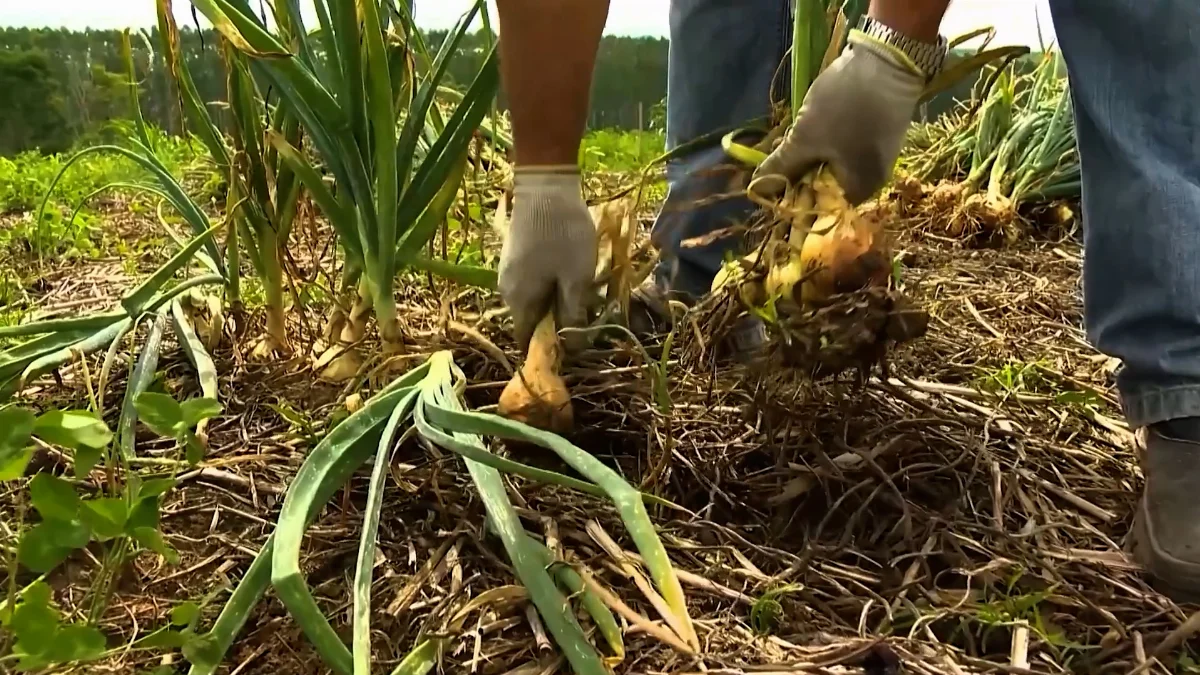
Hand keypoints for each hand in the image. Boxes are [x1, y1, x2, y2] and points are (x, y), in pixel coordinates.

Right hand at [498, 168, 597, 351]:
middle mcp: (507, 290)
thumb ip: (573, 316)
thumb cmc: (563, 235)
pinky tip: (571, 268)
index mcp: (518, 302)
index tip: (575, 342)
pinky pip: (534, 280)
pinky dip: (552, 282)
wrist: (544, 185)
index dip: (550, 348)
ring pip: (535, 298)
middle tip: (588, 310)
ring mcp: (509, 271)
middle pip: (532, 319)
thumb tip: (572, 348)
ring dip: (558, 299)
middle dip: (558, 321)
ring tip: (583, 286)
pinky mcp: (516, 255)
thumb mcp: (576, 278)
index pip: (527, 340)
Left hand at [751, 33, 925, 203]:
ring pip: (834, 164)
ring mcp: (880, 156)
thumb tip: (758, 189)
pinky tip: (816, 122)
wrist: (889, 59)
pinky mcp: (880, 134)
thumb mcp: (805, 138)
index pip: (819, 209)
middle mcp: (874, 181)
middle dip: (800, 171)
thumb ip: (782, 167)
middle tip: (782, 148)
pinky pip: (847, 147)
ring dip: (812, 152)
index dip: (792, 197)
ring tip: (796, 132)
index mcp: (860, 191)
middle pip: (826, 186)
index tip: (773, 179)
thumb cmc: (845, 106)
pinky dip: (828, 139)